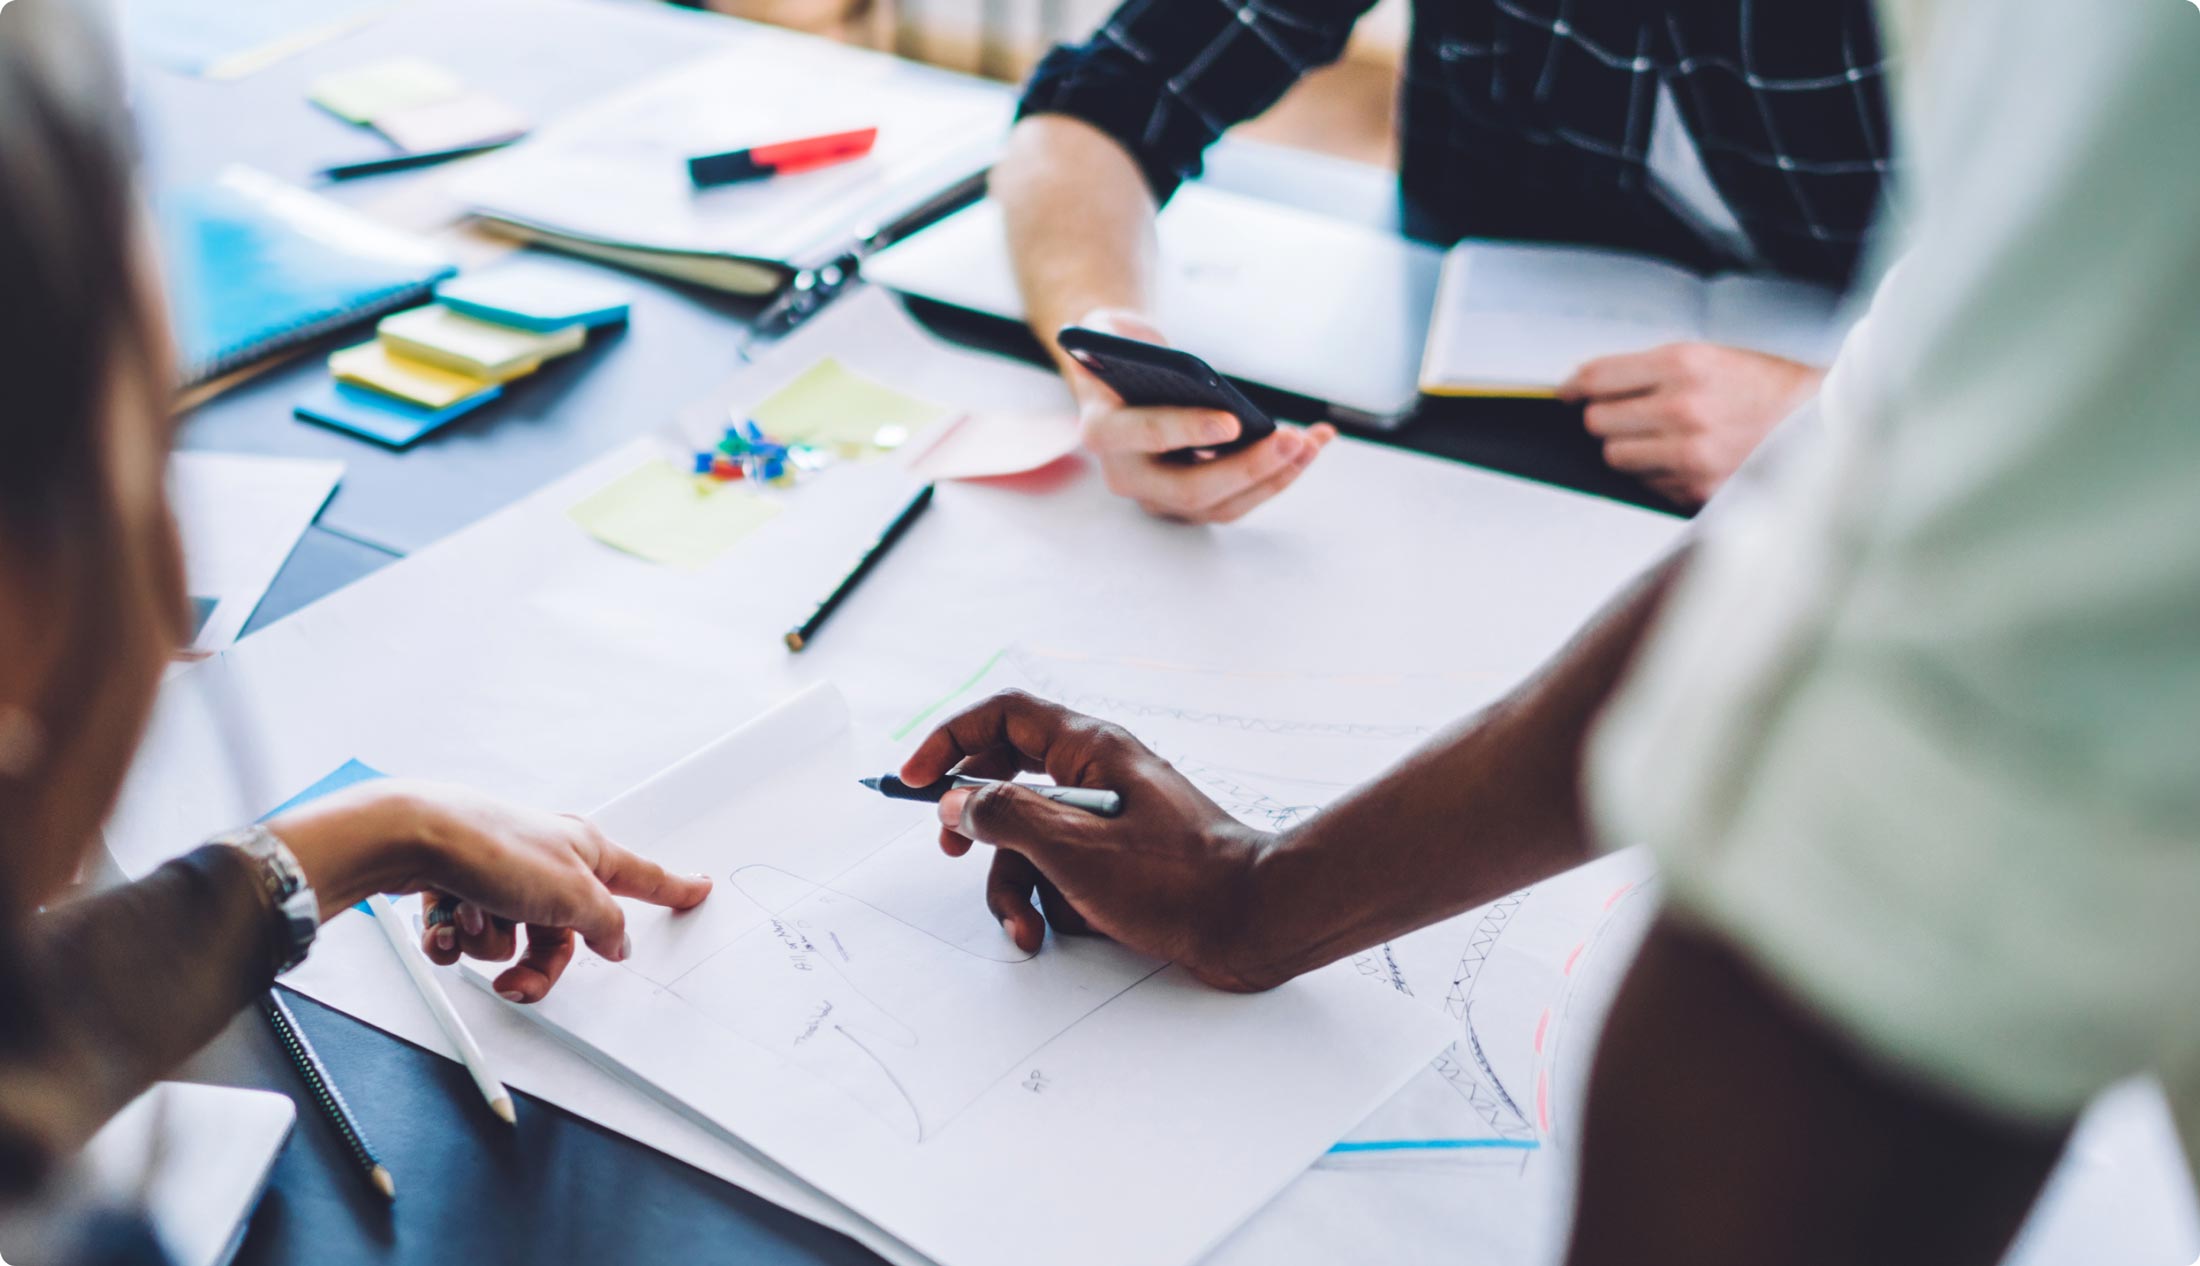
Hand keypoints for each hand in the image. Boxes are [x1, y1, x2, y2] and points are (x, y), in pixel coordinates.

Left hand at [268, 782, 711, 1001]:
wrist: (411, 836)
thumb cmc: (491, 848)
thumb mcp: (570, 894)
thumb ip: (605, 923)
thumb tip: (618, 939)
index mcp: (584, 851)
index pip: (641, 876)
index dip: (673, 888)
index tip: (699, 888)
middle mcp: (546, 861)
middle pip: (563, 935)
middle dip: (537, 965)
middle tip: (516, 982)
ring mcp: (501, 875)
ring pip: (511, 940)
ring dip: (489, 944)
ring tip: (472, 920)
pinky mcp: (460, 886)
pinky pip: (467, 936)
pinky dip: (454, 938)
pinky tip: (444, 923)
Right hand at [900, 689, 1277, 989]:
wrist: (1256, 921)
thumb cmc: (1179, 881)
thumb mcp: (1073, 849)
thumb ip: (1004, 817)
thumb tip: (955, 801)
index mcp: (1090, 749)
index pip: (1003, 716)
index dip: (949, 739)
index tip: (914, 778)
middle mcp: (1097, 774)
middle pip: (1007, 779)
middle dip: (975, 823)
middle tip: (948, 848)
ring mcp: (1108, 818)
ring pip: (1030, 838)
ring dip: (1014, 886)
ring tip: (1026, 928)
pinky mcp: (1118, 860)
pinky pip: (1061, 870)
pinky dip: (1049, 902)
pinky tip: (1055, 933)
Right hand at [1064, 308, 1335, 523]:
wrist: (1115, 375)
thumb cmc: (1119, 350)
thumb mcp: (1114, 331)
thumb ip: (1132, 342)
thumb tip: (1188, 370)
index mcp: (1100, 430)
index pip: (1145, 436)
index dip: (1188, 430)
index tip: (1232, 420)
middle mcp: (1125, 475)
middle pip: (1191, 489)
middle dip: (1247, 466)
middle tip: (1292, 439)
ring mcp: (1158, 495)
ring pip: (1221, 504)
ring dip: (1274, 476)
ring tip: (1312, 441)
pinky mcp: (1190, 501)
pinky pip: (1238, 500)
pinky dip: (1277, 475)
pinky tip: (1310, 446)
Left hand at [1558, 343, 1822, 508]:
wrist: (1826, 425)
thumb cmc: (1770, 390)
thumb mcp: (1713, 358)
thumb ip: (1653, 371)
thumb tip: (1592, 386)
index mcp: (1685, 366)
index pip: (1598, 377)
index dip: (1574, 385)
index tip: (1566, 392)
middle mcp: (1683, 409)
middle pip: (1598, 421)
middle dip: (1606, 418)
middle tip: (1628, 415)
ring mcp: (1689, 453)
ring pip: (1616, 456)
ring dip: (1629, 448)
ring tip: (1662, 439)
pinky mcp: (1698, 489)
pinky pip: (1647, 484)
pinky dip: (1657, 474)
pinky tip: (1686, 459)